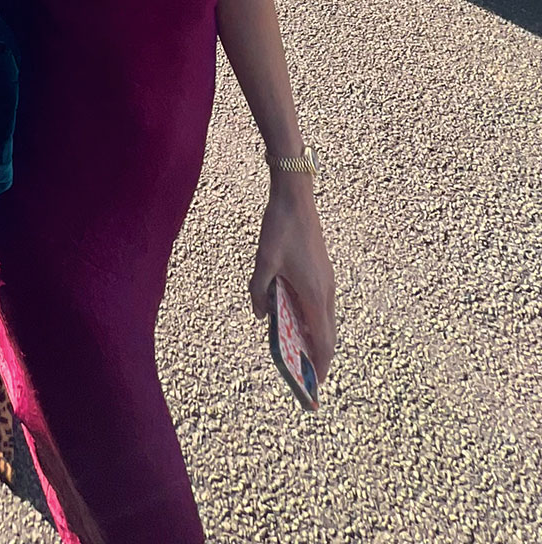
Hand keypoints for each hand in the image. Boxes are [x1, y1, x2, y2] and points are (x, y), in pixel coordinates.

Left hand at [249, 180, 335, 379]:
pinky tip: (295, 323)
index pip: (322, 341)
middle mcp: (326, 292)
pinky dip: (313, 321)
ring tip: (299, 356)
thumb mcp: (262, 263)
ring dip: (315, 340)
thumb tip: (258, 315)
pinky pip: (321, 307)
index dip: (319, 366)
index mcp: (314, 294)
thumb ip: (258, 291)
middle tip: (307, 380)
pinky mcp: (323, 274)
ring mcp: (327, 282)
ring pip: (325, 321)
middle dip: (319, 359)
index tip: (315, 387)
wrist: (296, 199)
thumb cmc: (280, 229)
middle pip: (327, 336)